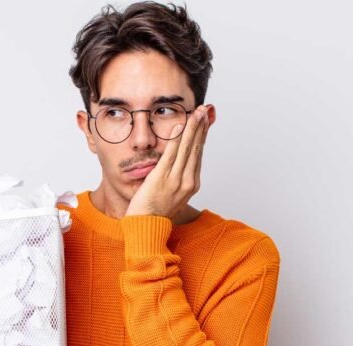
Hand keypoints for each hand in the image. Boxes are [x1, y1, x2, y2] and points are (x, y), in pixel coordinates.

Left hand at [125, 104, 210, 218]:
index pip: (198, 154)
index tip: (205, 121)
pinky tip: (179, 126)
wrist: (146, 227)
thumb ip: (176, 178)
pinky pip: (171, 154)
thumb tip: (178, 164)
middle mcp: (187, 181)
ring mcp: (176, 179)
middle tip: (206, 110)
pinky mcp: (162, 177)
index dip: (202, 135)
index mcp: (191, 184)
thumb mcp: (171, 194)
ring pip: (186, 148)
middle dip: (201, 127)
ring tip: (197, 112)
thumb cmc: (155, 212)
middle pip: (196, 148)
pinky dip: (176, 139)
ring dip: (192, 128)